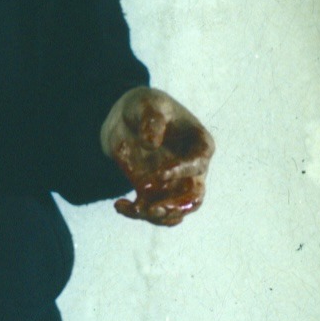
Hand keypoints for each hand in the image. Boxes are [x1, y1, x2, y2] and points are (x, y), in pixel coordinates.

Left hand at [100, 87, 213, 225]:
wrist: (126, 120)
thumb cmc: (145, 107)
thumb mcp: (148, 104)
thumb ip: (152, 119)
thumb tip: (151, 143)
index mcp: (199, 145)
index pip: (198, 163)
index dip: (182, 171)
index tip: (160, 174)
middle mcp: (192, 170)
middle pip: (194, 198)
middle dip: (177, 207)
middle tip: (156, 208)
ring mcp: (174, 186)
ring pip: (174, 212)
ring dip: (156, 216)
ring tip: (135, 208)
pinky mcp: (154, 194)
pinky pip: (150, 212)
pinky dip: (135, 213)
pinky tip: (119, 205)